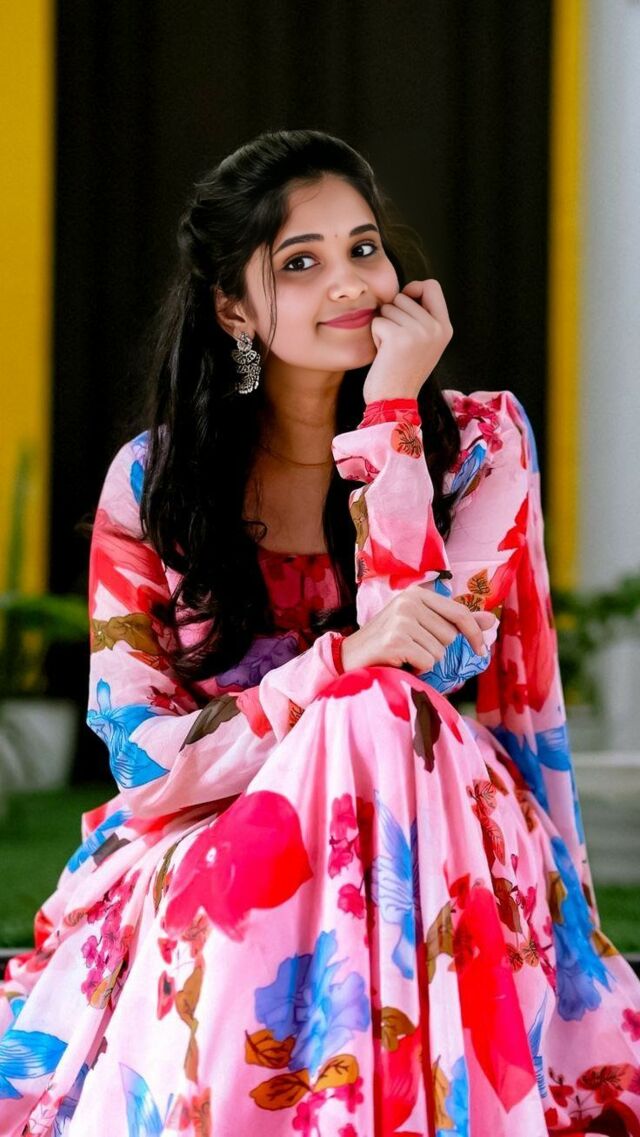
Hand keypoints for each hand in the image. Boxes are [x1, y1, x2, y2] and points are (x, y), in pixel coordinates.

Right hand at [340, 582, 496, 673]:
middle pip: (451, 635)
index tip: (480, 651)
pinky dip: (418, 669)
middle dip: (438, 650)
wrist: (349, 656)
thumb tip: (491, 621)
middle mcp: (409, 601)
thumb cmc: (387, 642)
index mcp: (417, 593)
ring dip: (426, 660)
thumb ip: (455, 621)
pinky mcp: (396, 640)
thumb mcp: (422, 625)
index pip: (460, 612)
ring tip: (406, 655)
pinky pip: (428, 662)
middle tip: (415, 649)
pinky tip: (400, 662)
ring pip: (440, 651)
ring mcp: (401, 619)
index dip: (474, 633)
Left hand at [362, 279, 452, 404]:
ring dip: (384, 326)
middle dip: (394, 314)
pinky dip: (375, 336)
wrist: (394, 401)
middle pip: (405, 296)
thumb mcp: (423, 343)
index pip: (432, 286)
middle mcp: (436, 328)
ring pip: (390, 307)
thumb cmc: (402, 371)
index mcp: (445, 328)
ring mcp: (419, 332)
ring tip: (391, 349)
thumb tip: (407, 291)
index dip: (414, 288)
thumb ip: (422, 318)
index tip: (404, 303)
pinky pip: (378, 321)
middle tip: (397, 342)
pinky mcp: (399, 337)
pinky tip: (383, 354)